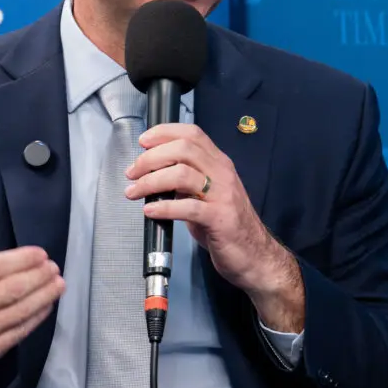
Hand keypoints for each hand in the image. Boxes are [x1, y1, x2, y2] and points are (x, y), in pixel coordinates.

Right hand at [0, 198, 65, 387]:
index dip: (21, 260)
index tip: (41, 254)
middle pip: (9, 290)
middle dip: (37, 277)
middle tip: (53, 267)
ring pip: (17, 312)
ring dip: (43, 296)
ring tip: (58, 283)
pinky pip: (17, 333)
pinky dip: (36, 318)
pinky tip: (47, 304)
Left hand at [125, 124, 303, 331]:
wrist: (256, 255)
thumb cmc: (228, 225)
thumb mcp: (208, 195)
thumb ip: (187, 182)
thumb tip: (154, 175)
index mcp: (219, 164)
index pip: (192, 134)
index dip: (164, 132)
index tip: (143, 141)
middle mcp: (222, 174)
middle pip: (183, 149)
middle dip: (151, 158)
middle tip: (132, 172)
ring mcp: (222, 195)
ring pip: (181, 174)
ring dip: (151, 181)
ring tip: (134, 192)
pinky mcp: (219, 218)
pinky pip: (187, 207)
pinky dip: (164, 207)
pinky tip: (150, 211)